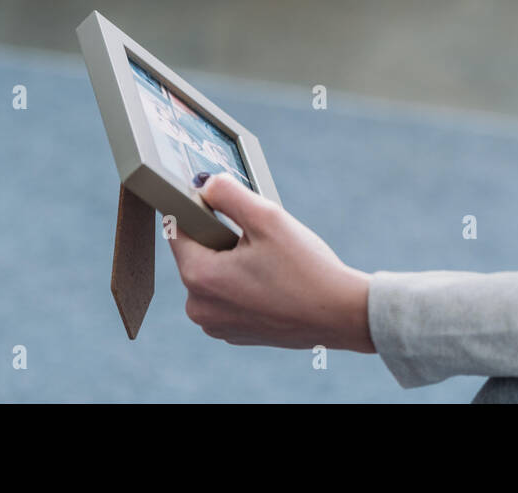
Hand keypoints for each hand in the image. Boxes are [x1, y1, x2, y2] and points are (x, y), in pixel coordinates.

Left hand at [168, 172, 374, 352]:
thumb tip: (206, 184)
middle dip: (221, 239)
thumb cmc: (306, 268)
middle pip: (197, 255)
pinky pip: (227, 299)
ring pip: (213, 277)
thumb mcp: (267, 217)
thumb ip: (229, 193)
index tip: (223, 205)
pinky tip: (272, 282)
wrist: (339, 314)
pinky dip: (243, 286)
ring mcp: (216, 325)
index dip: (198, 210)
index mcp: (199, 277)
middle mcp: (198, 307)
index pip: (178, 230)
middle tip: (259, 237)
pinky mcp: (233, 334)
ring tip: (269, 262)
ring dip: (232, 263)